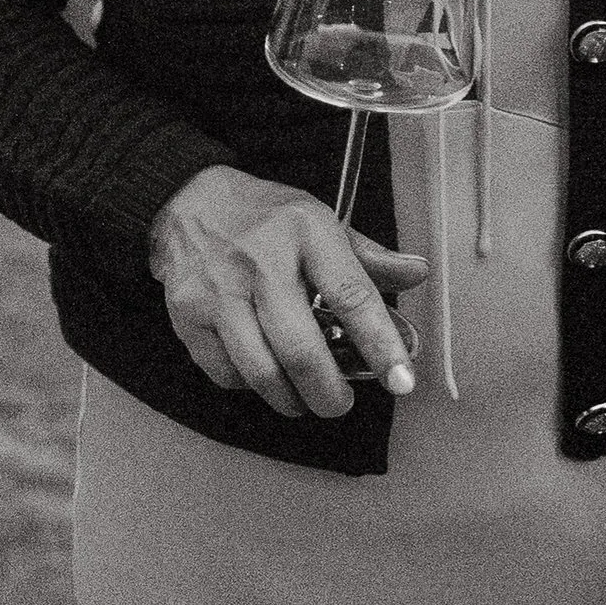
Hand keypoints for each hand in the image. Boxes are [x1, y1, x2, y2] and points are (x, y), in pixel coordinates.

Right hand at [148, 165, 429, 416]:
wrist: (189, 202)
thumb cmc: (266, 218)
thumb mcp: (323, 222)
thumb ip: (370, 257)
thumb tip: (417, 273)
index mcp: (307, 232)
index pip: (352, 295)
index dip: (381, 344)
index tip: (401, 378)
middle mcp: (262, 261)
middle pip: (300, 349)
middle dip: (328, 392)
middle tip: (341, 402)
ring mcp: (220, 291)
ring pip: (261, 372)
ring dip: (290, 398)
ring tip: (304, 396)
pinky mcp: (188, 316)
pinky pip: (226, 373)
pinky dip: (251, 386)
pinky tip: (264, 372)